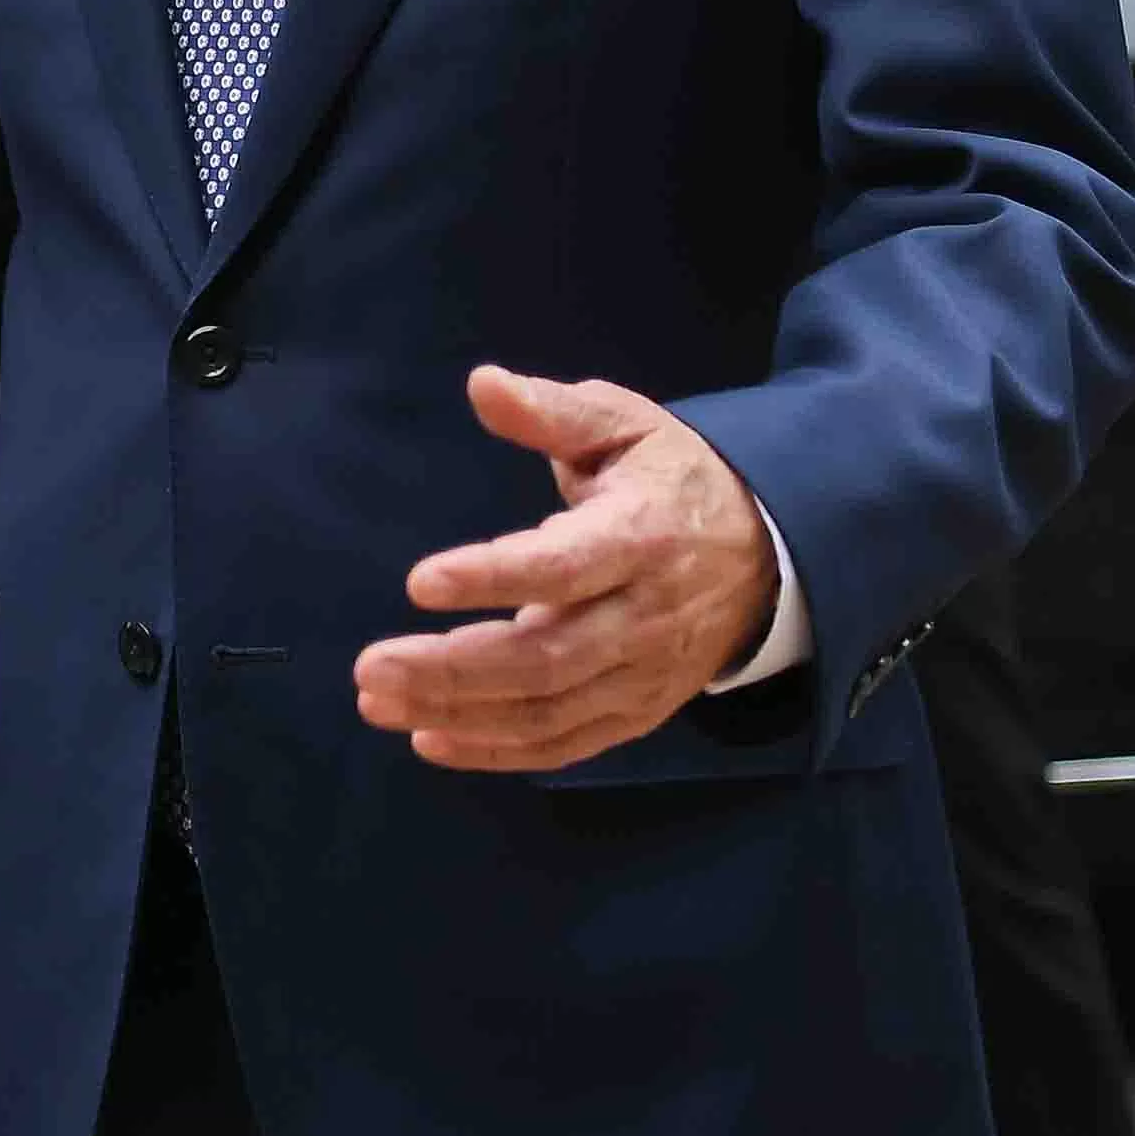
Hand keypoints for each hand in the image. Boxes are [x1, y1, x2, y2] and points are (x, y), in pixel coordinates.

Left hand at [351, 366, 774, 774]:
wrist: (764, 554)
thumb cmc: (671, 479)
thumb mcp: (624, 424)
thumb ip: (551, 411)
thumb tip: (482, 384)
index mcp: (639, 536)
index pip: (562, 567)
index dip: (492, 577)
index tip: (416, 583)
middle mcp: (644, 617)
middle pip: (545, 658)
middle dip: (452, 669)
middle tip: (370, 666)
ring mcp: (642, 674)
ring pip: (546, 711)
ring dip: (459, 715)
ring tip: (379, 702)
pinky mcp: (637, 711)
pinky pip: (563, 744)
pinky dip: (496, 751)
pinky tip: (429, 739)